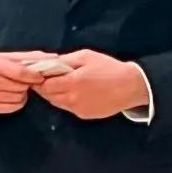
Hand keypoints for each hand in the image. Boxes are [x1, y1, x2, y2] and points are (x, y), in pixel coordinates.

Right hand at [0, 51, 50, 112]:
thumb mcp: (5, 56)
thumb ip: (28, 57)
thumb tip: (53, 58)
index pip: (21, 73)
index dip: (34, 76)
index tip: (40, 77)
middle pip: (21, 87)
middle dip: (26, 84)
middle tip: (21, 81)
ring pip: (19, 98)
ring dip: (21, 93)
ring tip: (14, 87)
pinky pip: (13, 107)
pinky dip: (16, 102)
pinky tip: (10, 95)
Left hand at [34, 49, 149, 119]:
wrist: (132, 86)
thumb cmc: (109, 68)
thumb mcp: (85, 56)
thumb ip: (64, 60)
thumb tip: (46, 63)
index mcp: (72, 82)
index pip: (44, 86)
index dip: (38, 80)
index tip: (39, 74)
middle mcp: (73, 99)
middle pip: (48, 96)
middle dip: (44, 87)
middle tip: (47, 78)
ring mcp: (79, 109)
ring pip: (57, 103)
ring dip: (54, 94)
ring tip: (61, 84)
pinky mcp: (85, 115)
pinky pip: (68, 108)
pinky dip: (65, 101)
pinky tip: (73, 92)